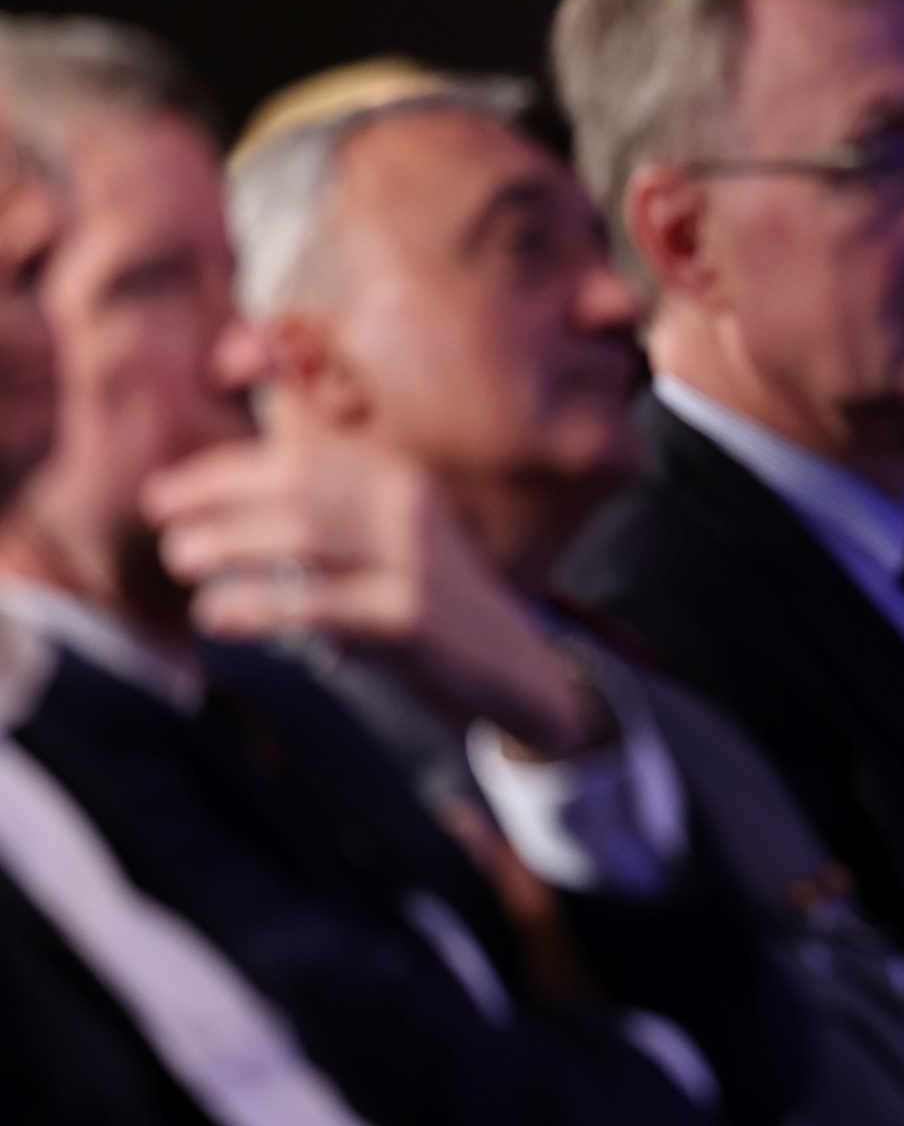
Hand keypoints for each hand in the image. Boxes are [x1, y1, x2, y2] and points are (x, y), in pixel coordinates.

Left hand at [144, 434, 607, 757]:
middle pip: (296, 486)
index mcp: (401, 482)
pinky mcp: (409, 617)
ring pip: (303, 534)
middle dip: (217, 497)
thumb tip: (233, 500)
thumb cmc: (432, 605)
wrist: (516, 668)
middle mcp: (409, 510)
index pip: (300, 457)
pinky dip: (257, 605)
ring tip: (182, 560)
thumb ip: (331, 516)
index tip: (170, 492)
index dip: (226, 470)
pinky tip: (217, 615)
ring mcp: (414, 561)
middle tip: (164, 523)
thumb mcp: (392, 544)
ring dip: (228, 543)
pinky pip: (318, 603)